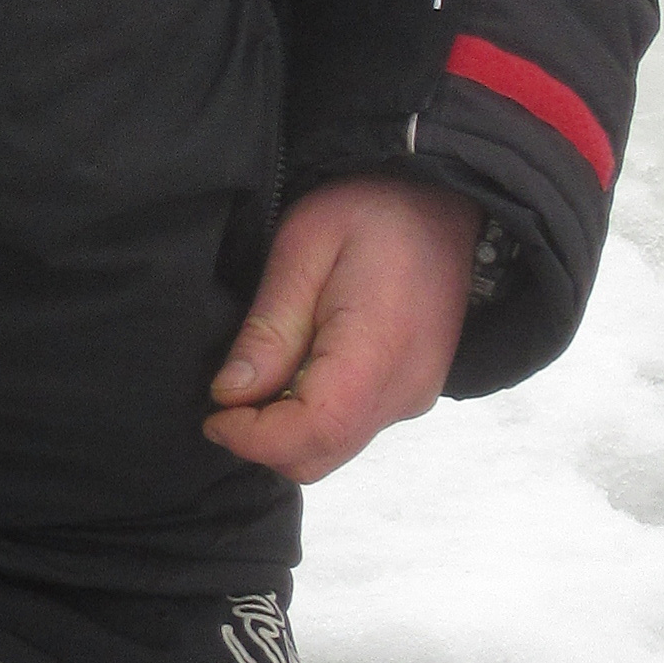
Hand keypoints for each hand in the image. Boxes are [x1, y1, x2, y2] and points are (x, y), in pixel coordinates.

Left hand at [204, 177, 481, 487]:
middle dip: (262, 441)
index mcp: (378, 349)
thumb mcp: (304, 245)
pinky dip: (314, 420)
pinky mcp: (414, 395)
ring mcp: (413, 397)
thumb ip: (270, 326)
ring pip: (334, 450)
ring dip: (286, 431)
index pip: (314, 431)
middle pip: (320, 456)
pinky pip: (353, 431)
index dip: (254, 438)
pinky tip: (298, 372)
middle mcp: (404, 389)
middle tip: (229, 396)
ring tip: (263, 376)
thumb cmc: (374, 211)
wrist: (447, 206)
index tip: (215, 415)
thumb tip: (231, 394)